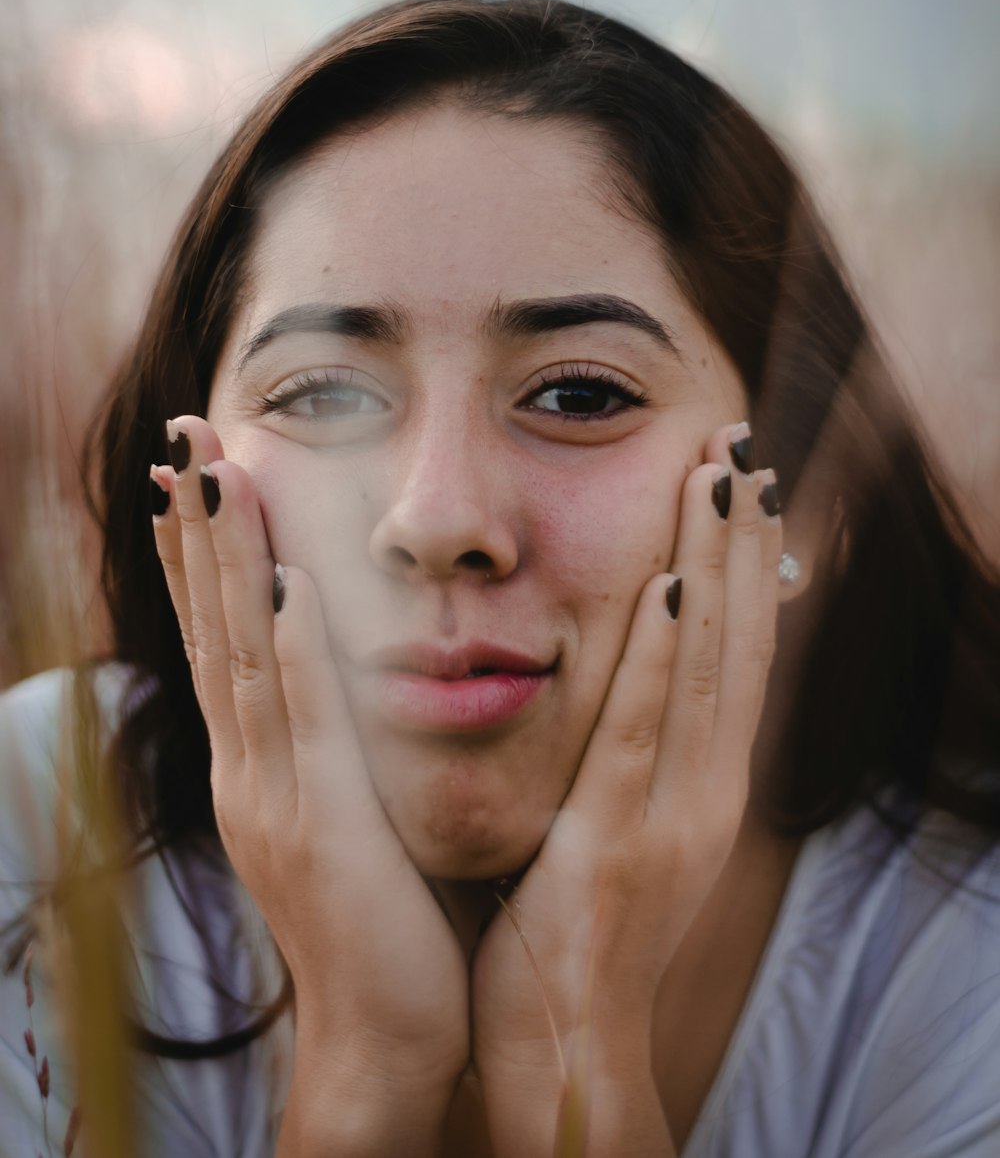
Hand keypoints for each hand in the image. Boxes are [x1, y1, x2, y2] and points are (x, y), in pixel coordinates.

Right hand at [150, 416, 468, 1135]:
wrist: (386, 1039)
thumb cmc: (385, 918)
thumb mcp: (349, 811)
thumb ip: (337, 742)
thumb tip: (346, 670)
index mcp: (259, 765)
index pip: (221, 637)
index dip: (199, 554)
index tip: (191, 472)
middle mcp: (249, 770)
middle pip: (213, 627)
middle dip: (196, 529)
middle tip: (182, 436)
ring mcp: (276, 799)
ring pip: (242, 657)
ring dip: (225, 561)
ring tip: (211, 473)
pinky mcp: (323, 830)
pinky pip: (302, 723)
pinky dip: (287, 649)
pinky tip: (281, 580)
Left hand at [471, 422, 781, 1156]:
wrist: (568, 1039)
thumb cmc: (582, 923)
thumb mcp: (627, 823)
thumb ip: (638, 749)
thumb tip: (637, 670)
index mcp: (705, 780)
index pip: (737, 649)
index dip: (746, 562)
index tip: (744, 481)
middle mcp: (707, 786)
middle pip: (737, 640)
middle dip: (742, 540)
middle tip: (743, 447)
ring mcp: (672, 813)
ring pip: (704, 665)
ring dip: (715, 565)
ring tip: (719, 477)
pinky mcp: (619, 838)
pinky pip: (644, 730)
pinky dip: (663, 656)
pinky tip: (669, 587)